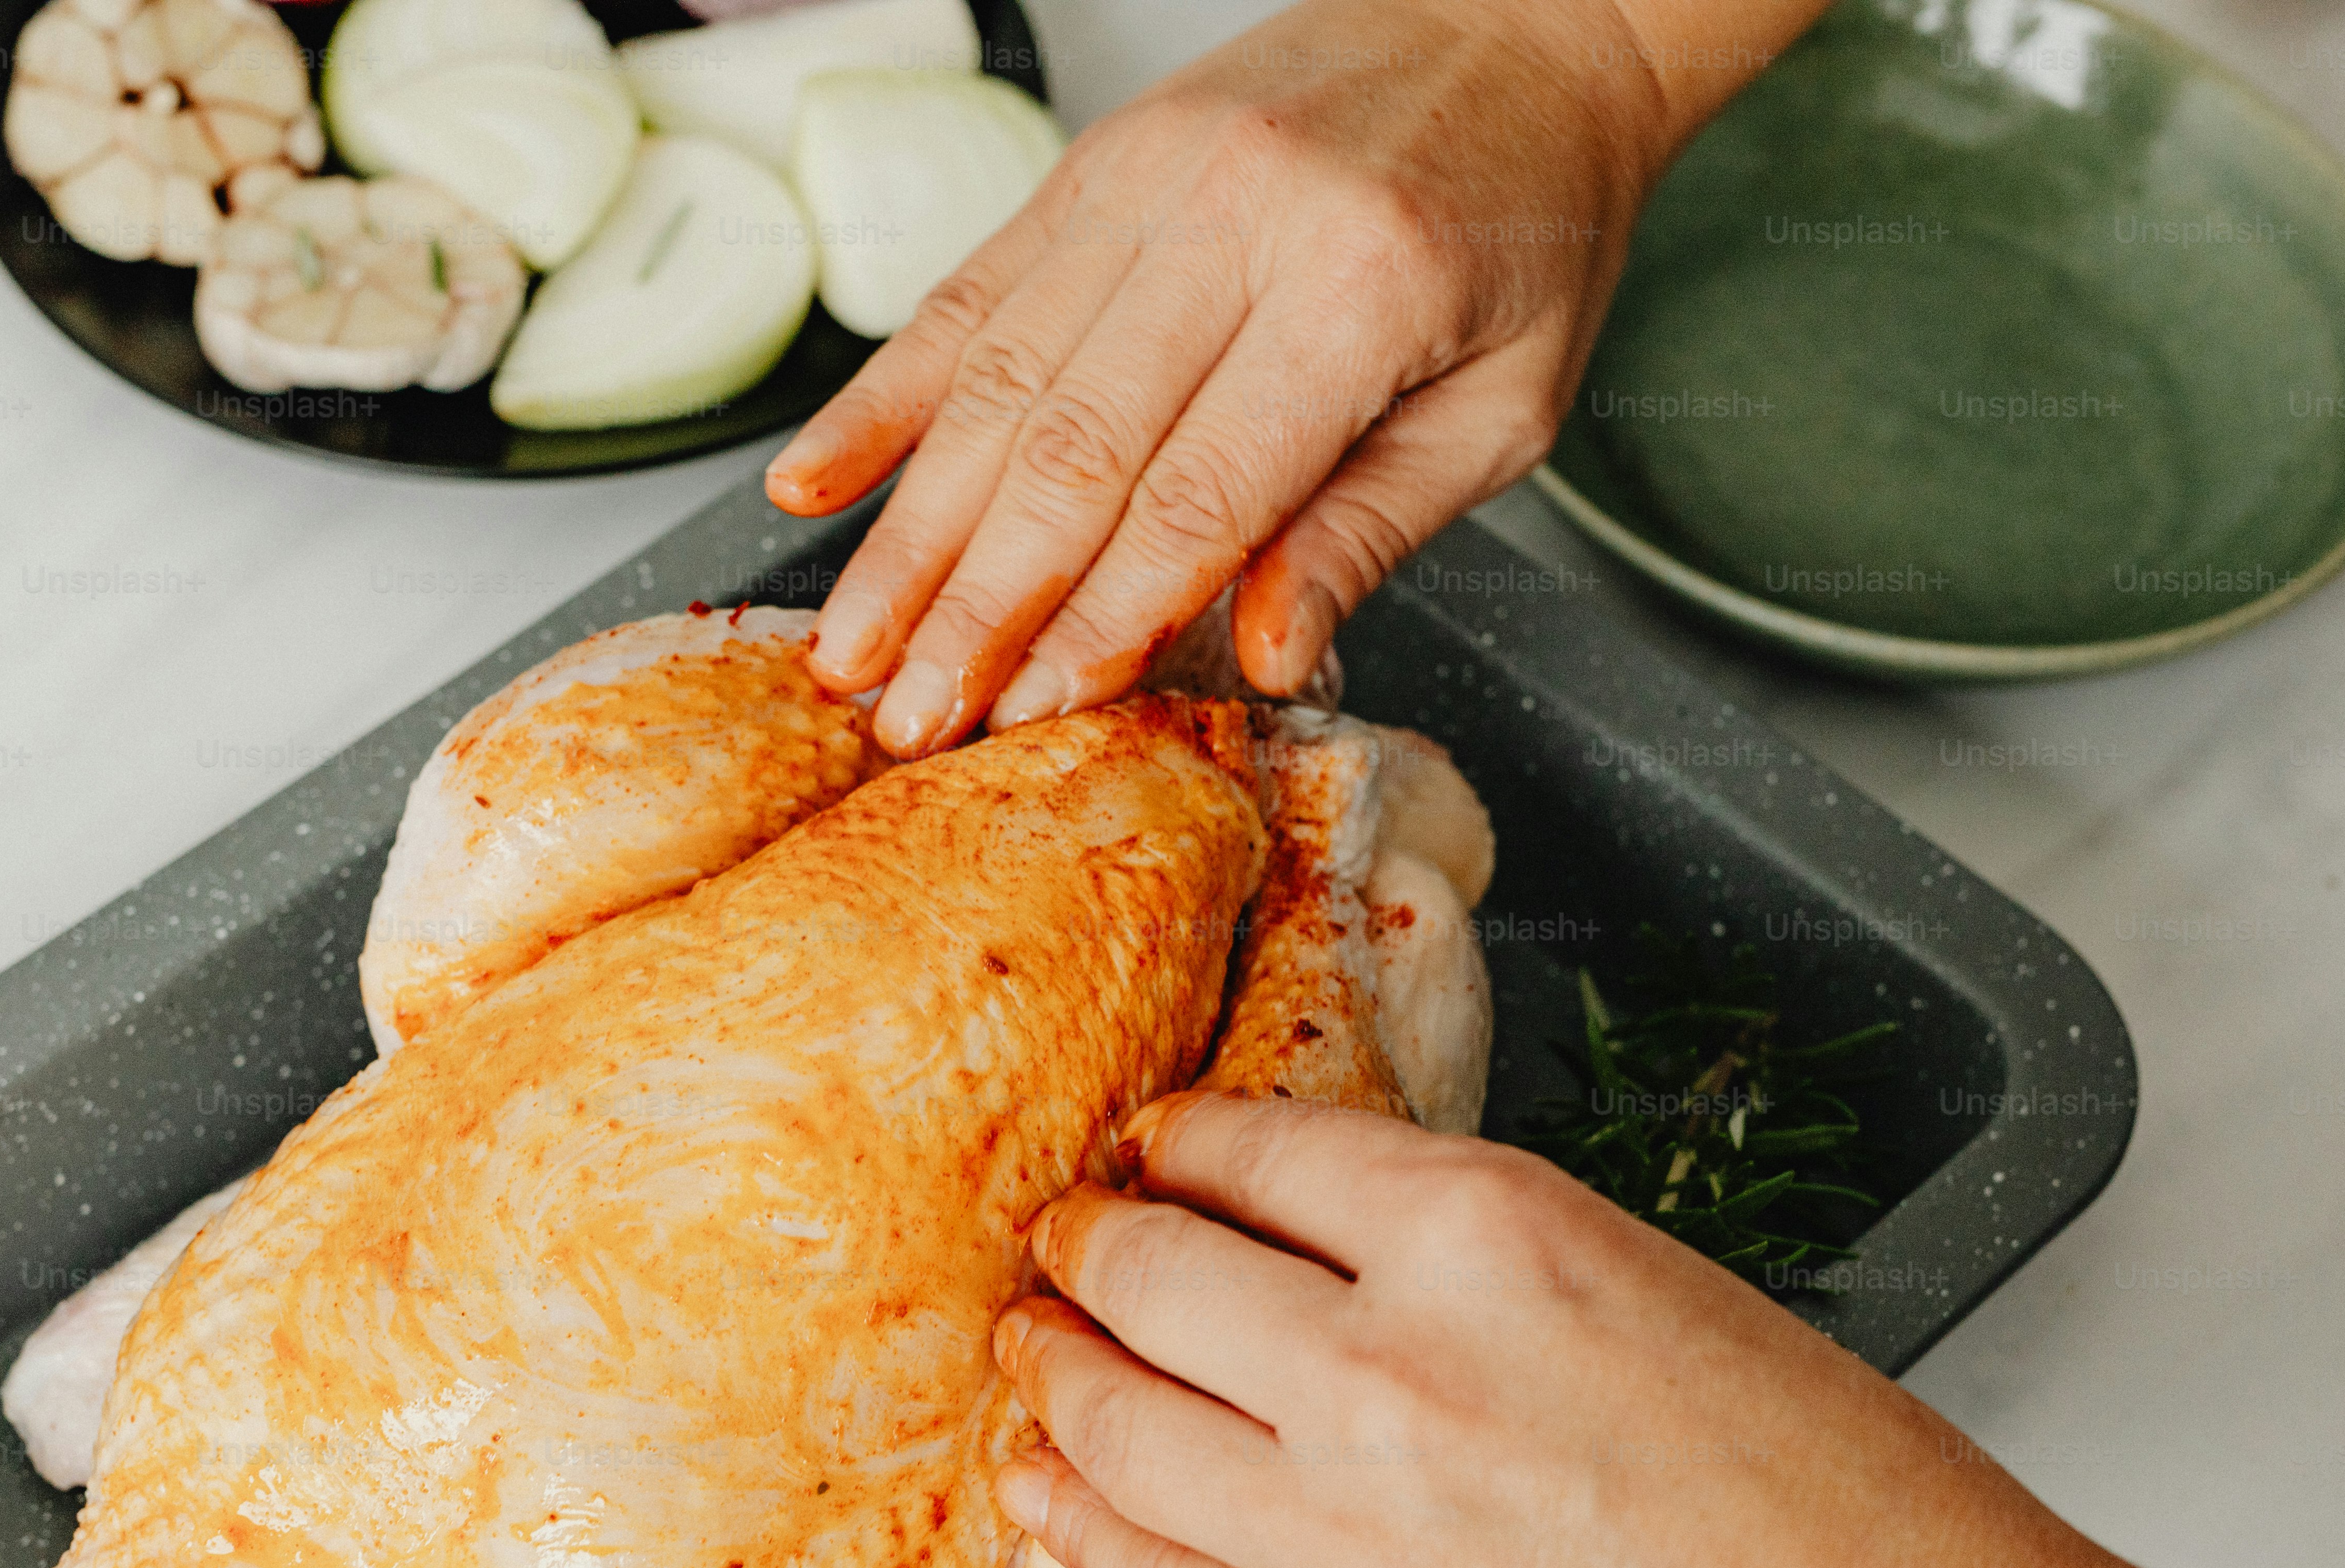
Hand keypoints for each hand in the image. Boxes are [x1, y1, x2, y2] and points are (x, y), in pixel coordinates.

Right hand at [768, 0, 1823, 755]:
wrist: (1521, 19)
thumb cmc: (1530, 219)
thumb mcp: (1506, 406)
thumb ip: (1374, 529)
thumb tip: (1265, 657)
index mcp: (1362, 287)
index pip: (1197, 495)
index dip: (1098, 618)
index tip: (1027, 714)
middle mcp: (1237, 218)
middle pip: (1068, 450)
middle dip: (972, 607)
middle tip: (906, 720)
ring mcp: (1149, 179)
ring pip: (993, 382)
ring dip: (908, 533)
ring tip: (849, 648)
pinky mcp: (1094, 163)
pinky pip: (966, 292)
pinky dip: (882, 398)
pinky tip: (814, 485)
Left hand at [987, 1092, 2097, 1567]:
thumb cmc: (1833, 1496)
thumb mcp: (1645, 1279)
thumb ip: (1460, 1255)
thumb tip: (1304, 1238)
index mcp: (1487, 1234)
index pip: (1254, 1149)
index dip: (1180, 1146)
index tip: (1151, 1152)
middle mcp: (1385, 1369)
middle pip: (1147, 1274)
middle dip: (1086, 1247)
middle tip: (1062, 1242)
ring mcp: (1340, 1537)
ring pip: (1110, 1425)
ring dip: (1053, 1373)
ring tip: (1031, 1350)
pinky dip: (1074, 1518)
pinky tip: (1046, 1487)